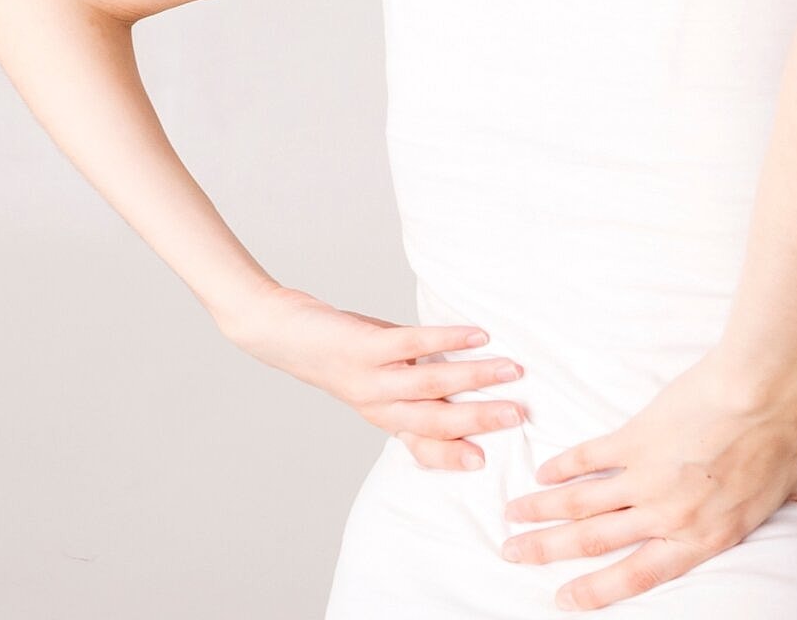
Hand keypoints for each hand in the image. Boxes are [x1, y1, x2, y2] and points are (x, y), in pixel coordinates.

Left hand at [215, 282, 527, 470]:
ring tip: (511, 371)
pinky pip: (412, 345)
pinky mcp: (365, 347)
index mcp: (382, 415)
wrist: (277, 333)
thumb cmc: (336, 351)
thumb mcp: (376, 375)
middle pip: (434, 420)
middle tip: (518, 417)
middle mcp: (377, 404)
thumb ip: (413, 378)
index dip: (452, 456)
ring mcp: (370, 377)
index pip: (421, 445)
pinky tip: (476, 336)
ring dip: (475, 379)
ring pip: (430, 385)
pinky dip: (447, 341)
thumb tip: (465, 372)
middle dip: (479, 420)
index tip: (485, 463)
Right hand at [495, 354, 796, 611]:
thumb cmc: (793, 430)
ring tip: (510, 519)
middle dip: (548, 554)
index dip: (598, 590)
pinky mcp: (637, 437)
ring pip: (581, 505)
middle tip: (514, 556)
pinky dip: (564, 467)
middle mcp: (669, 513)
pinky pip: (591, 457)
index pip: (640, 574)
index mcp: (706, 533)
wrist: (766, 385)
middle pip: (594, 543)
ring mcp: (647, 476)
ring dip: (542, 514)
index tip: (564, 598)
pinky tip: (541, 473)